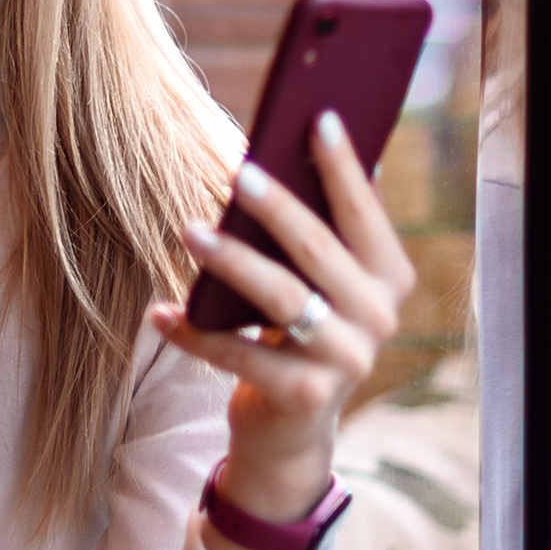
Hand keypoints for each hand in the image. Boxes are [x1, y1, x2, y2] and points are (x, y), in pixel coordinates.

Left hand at [150, 111, 415, 549]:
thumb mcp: (319, 285)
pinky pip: (239, 354)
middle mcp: (379, 319)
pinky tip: (159, 313)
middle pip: (319, 250)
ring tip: (188, 230)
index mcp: (391, 279)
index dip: (343, 167)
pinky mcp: (304, 395)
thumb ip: (316, 233)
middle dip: (277, 207)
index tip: (319, 119)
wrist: (292, 431)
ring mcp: (346, 360)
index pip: (366, 213)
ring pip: (281, 298)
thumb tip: (285, 153)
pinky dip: (194, 333)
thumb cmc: (298, 333)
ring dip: (230, 261)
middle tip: (238, 171)